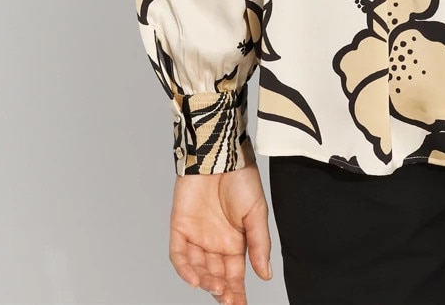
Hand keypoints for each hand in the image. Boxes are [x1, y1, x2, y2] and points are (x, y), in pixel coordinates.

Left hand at [168, 162, 272, 304]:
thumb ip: (259, 245)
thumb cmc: (242, 178)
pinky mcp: (180, 227)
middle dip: (222, 291)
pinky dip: (185, 269)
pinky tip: (195, 278)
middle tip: (228, 299)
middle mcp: (215, 242)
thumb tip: (265, 274)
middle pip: (216, 276)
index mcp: (235, 241)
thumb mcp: (257, 213)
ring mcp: (196, 236)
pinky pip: (179, 255)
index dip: (237, 293)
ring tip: (215, 286)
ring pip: (197, 269)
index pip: (235, 276)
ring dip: (205, 281)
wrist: (220, 153)